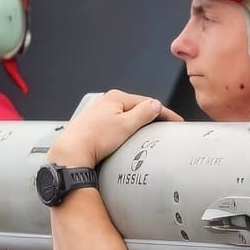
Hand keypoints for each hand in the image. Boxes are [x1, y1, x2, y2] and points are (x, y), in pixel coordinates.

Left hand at [47, 91, 180, 169]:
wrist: (73, 152)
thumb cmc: (95, 139)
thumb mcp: (127, 125)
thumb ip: (144, 113)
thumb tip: (155, 105)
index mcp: (115, 97)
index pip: (147, 102)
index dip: (164, 112)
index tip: (176, 121)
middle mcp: (105, 101)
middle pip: (136, 108)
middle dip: (151, 117)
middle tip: (165, 128)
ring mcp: (98, 112)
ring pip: (125, 116)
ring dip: (138, 123)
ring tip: (147, 134)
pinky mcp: (93, 124)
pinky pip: (116, 123)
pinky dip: (126, 128)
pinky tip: (127, 137)